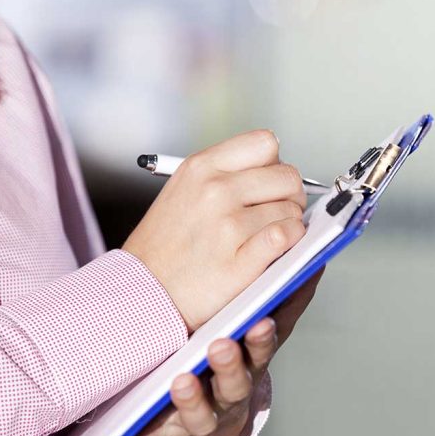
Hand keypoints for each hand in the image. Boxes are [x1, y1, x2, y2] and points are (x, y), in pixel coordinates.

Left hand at [96, 268, 323, 435]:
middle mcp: (228, 396)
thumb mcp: (261, 336)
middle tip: (220, 346)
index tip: (260, 321)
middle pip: (234, 385)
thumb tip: (312, 262)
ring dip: (190, 401)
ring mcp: (198, 417)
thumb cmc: (238, 362)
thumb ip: (284, 303)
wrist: (214, 415)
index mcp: (250, 366)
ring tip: (180, 382)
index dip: (262, 339)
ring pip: (197, 415)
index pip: (261, 352)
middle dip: (229, 367)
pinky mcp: (165, 433)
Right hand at [123, 131, 305, 332]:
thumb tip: (272, 169)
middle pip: (287, 176)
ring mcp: (227, 227)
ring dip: (288, 224)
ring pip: (291, 210)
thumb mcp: (182, 188)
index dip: (274, 164)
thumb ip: (223, 173)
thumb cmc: (163, 245)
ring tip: (265, 235)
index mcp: (202, 168)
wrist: (142, 291)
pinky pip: (286, 237)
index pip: (266, 144)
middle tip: (277, 211)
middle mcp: (215, 192)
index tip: (268, 182)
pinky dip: (291, 241)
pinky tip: (279, 247)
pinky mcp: (239, 263)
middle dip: (289, 195)